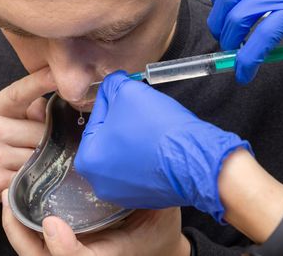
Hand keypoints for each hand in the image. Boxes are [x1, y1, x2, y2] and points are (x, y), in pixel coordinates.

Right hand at [0, 69, 56, 205]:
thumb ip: (27, 108)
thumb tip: (47, 109)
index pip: (20, 92)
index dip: (41, 82)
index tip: (58, 73)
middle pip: (41, 131)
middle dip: (47, 137)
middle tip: (36, 142)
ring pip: (39, 155)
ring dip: (42, 158)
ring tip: (27, 158)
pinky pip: (32, 176)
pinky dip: (34, 176)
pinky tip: (23, 174)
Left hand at [1, 190, 189, 255]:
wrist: (156, 241)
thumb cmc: (158, 227)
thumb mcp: (161, 211)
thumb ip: (149, 195)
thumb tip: (139, 164)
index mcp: (108, 253)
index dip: (64, 249)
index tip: (53, 225)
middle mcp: (86, 253)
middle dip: (20, 233)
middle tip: (10, 200)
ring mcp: (74, 248)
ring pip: (34, 248)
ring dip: (16, 225)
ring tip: (9, 193)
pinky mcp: (68, 239)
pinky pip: (37, 238)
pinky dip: (22, 220)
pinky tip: (18, 194)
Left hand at [75, 71, 250, 221]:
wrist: (194, 158)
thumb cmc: (157, 128)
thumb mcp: (128, 91)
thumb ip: (112, 85)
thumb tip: (112, 83)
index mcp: (88, 161)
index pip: (96, 119)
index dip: (113, 100)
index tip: (125, 93)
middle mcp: (100, 183)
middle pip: (110, 139)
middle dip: (124, 120)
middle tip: (140, 107)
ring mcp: (124, 194)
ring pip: (126, 154)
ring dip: (137, 138)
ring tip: (153, 126)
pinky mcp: (147, 197)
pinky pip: (142, 168)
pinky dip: (149, 155)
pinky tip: (161, 144)